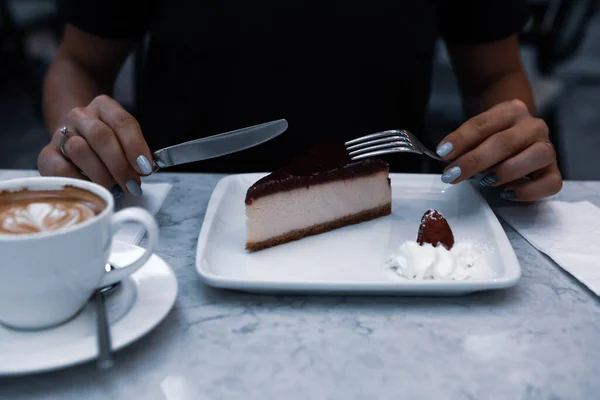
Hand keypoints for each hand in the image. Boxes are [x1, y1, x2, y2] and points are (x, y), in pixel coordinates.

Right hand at [38, 95, 154, 196]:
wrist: (74, 139)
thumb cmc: (107, 144)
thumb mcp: (124, 140)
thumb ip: (135, 152)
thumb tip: (144, 170)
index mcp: (104, 106)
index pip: (122, 122)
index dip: (135, 146)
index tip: (145, 168)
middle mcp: (80, 115)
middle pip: (101, 136)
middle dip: (120, 164)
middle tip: (132, 184)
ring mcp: (61, 133)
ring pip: (80, 150)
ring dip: (101, 174)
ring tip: (113, 186)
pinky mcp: (46, 154)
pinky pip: (61, 169)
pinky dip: (80, 181)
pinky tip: (92, 188)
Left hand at [435, 99, 562, 200]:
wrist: (517, 135)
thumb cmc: (491, 137)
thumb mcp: (476, 134)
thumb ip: (464, 143)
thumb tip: (446, 158)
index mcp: (511, 110)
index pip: (483, 124)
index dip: (461, 139)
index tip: (443, 153)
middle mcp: (533, 126)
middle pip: (505, 142)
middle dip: (474, 161)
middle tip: (452, 175)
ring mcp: (547, 147)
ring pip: (536, 156)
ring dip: (506, 171)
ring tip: (485, 181)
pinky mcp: (554, 171)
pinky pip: (550, 183)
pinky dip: (528, 191)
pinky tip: (507, 193)